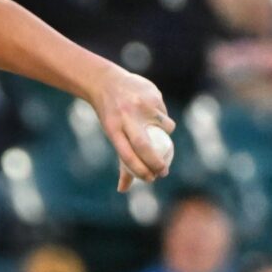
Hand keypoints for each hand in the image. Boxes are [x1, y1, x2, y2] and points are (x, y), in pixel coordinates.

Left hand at [88, 66, 175, 191]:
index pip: (126, 155)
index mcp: (112, 128)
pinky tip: (152, 111)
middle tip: (163, 171)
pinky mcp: (153, 96)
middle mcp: (125, 117)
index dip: (140, 170)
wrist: (106, 82)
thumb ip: (122, 161)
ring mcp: (140, 106)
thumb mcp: (113, 135)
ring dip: (165, 134)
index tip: (151, 178)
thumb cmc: (111, 116)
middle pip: (143, 146)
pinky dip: (163, 119)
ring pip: (164, 128)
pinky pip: (165, 115)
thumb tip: (123, 189)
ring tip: (156, 129)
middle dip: (156, 162)